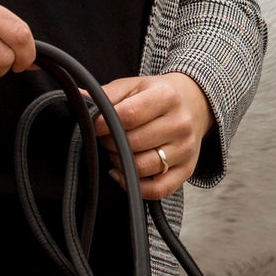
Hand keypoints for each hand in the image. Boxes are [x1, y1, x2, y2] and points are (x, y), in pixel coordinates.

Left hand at [88, 72, 212, 199]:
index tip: (95, 126)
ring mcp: (185, 149)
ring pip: (143, 167)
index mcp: (166, 97)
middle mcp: (180, 124)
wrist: (196, 102)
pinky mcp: (187, 169)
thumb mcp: (135, 86)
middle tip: (107, 138)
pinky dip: (135, 187)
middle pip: (133, 143)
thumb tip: (79, 99)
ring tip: (117, 152)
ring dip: (120, 163)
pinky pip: (158, 189)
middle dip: (111, 143)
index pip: (128, 116)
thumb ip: (106, 94)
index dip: (104, 124)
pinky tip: (123, 174)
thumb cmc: (159, 94)